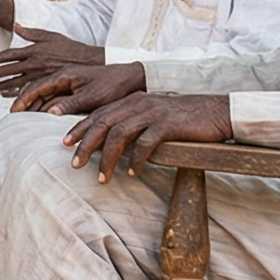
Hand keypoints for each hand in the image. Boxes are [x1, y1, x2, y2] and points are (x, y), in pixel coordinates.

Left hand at [0, 27, 105, 94]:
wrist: (89, 63)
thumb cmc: (70, 48)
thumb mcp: (51, 36)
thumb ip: (32, 33)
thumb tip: (16, 25)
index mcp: (34, 50)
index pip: (9, 54)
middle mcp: (34, 64)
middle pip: (7, 70)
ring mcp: (38, 76)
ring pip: (13, 83)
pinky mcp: (44, 86)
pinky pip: (26, 92)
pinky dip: (13, 96)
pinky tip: (2, 99)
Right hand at [10, 62, 146, 116]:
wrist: (130, 77)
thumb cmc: (112, 86)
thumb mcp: (92, 97)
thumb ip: (70, 104)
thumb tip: (49, 113)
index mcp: (64, 75)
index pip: (36, 87)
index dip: (23, 100)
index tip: (13, 112)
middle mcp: (63, 76)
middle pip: (35, 88)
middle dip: (22, 100)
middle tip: (12, 115)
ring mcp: (67, 81)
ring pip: (43, 92)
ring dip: (31, 102)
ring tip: (20, 114)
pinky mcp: (73, 87)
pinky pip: (52, 95)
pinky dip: (42, 103)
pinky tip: (38, 112)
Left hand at [63, 94, 232, 182]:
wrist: (216, 111)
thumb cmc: (183, 118)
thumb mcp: (153, 115)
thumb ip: (132, 123)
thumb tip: (110, 143)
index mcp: (131, 100)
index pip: (98, 114)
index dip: (79, 128)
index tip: (64, 144)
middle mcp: (138, 103)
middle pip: (102, 123)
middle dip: (85, 144)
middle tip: (74, 164)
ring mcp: (152, 113)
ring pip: (119, 135)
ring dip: (107, 159)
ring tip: (101, 178)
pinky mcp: (168, 124)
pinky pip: (145, 143)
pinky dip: (135, 159)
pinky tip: (132, 172)